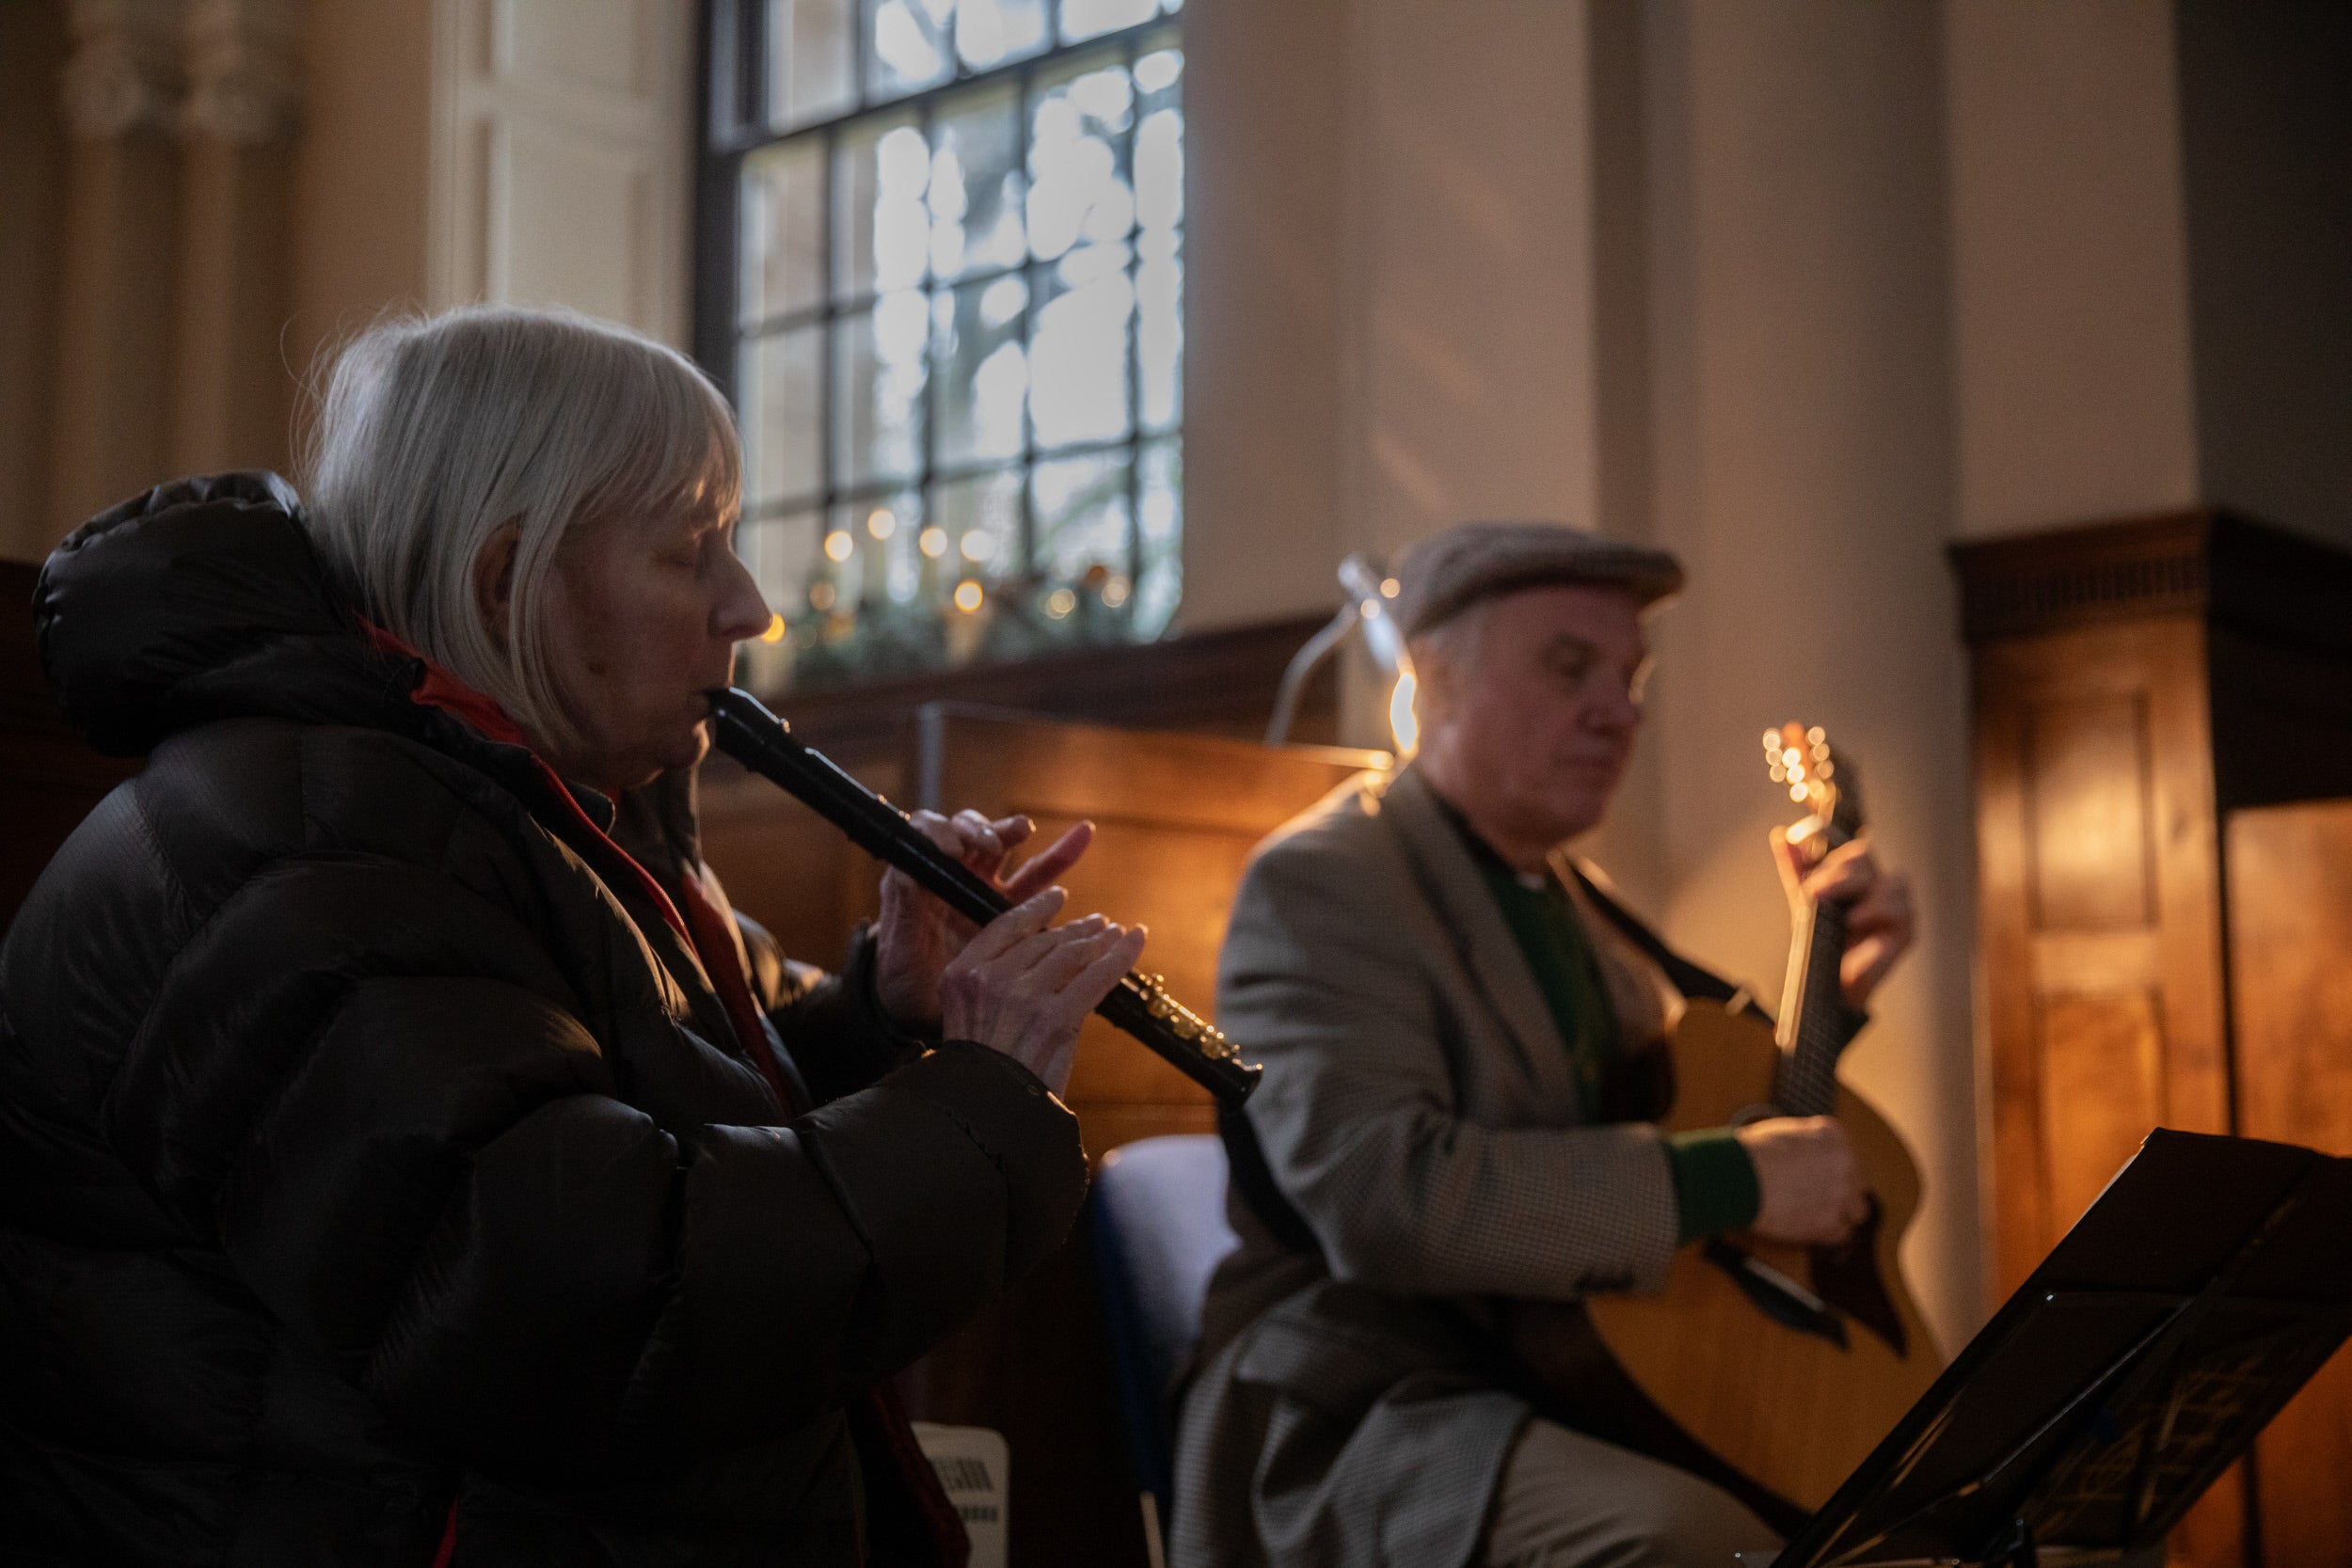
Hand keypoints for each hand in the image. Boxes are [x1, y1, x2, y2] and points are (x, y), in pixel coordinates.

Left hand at [873, 809, 1094, 1029]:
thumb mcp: (898, 949)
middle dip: (985, 830)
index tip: (950, 849)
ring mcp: (982, 888)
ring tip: (1030, 827)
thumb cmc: (903, 978)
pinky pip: (1036, 879)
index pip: (928, 833)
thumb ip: (904, 912)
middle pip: (970, 832)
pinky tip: (1081, 838)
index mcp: (919, 877)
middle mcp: (951, 874)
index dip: (940, 833)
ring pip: (1006, 849)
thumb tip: (905, 872)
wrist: (923, 1009)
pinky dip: (1058, 858)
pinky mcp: (1008, 908)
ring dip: (1021, 833)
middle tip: (993, 844)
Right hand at [940, 886, 1146, 1094]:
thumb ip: (1000, 982)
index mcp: (961, 973)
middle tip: (1098, 923)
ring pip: (1072, 953)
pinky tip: (1135, 940)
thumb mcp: (971, 1015)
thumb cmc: (982, 1071)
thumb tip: (1054, 956)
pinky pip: (1097, 976)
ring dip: (1100, 940)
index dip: (1036, 909)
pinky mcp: (1055, 1016)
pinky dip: (1121, 956)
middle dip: (1077, 930)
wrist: (987, 1110)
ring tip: (1116, 932)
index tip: (1058, 899)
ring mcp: (1023, 995)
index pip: (1004, 926)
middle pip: (1043, 941)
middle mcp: (989, 978)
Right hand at [1738, 1115, 1867, 1245]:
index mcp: (1832, 1136)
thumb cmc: (1751, 1153)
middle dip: (1843, 1191)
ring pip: (1858, 1211)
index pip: (1847, 1155)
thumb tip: (1807, 1153)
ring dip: (1841, 1213)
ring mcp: (1840, 1194)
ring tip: (1818, 1216)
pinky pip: (1841, 1233)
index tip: (1821, 1177)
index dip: (1834, 1170)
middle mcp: (1844, 1163)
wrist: (1740, 1176)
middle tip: (1821, 1197)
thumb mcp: (1783, 1131)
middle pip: (1858, 1183)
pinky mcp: (1829, 1223)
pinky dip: (1826, 1233)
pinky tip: (1808, 1227)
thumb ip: (1806, 1141)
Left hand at [1771, 826, 1914, 1008]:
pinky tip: (1854, 919)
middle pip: (1866, 858)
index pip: (1853, 851)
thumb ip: (1796, 870)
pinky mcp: (1906, 929)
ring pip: (1891, 879)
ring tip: (1828, 904)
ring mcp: (1896, 906)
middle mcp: (1880, 886)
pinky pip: (1899, 908)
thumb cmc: (1822, 942)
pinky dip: (1874, 909)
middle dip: (1837, 873)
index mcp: (1858, 877)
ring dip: (1855, 888)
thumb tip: (1781, 835)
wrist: (1830, 984)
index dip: (1832, 855)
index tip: (1808, 857)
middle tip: (1813, 891)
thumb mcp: (1805, 903)